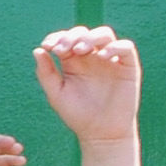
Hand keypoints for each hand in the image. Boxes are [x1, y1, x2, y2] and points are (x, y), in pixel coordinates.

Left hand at [32, 26, 141, 146]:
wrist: (99, 133)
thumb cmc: (77, 114)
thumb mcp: (56, 94)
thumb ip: (46, 73)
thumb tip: (37, 50)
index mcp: (73, 61)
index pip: (66, 39)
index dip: (57, 37)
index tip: (47, 46)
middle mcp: (92, 57)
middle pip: (84, 33)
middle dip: (71, 36)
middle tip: (61, 49)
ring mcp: (110, 60)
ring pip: (104, 34)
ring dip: (90, 37)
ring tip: (79, 50)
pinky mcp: (128, 66)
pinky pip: (126, 47)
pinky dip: (114, 46)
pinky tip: (102, 56)